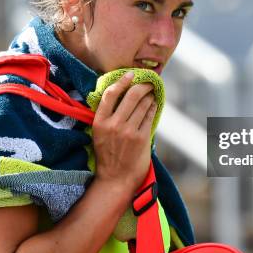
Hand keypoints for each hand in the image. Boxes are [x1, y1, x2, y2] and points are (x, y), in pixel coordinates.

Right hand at [92, 71, 155, 193]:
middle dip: (142, 85)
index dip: (122, 81)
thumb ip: (108, 116)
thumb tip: (123, 93)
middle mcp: (114, 125)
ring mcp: (129, 131)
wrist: (115, 179)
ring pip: (143, 104)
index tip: (131, 74)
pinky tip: (153, 105)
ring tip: (151, 93)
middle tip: (148, 81)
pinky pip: (150, 116)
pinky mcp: (142, 138)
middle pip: (131, 95)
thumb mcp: (100, 133)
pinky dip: (153, 108)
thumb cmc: (108, 154)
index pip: (111, 94)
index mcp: (100, 122)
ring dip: (149, 96)